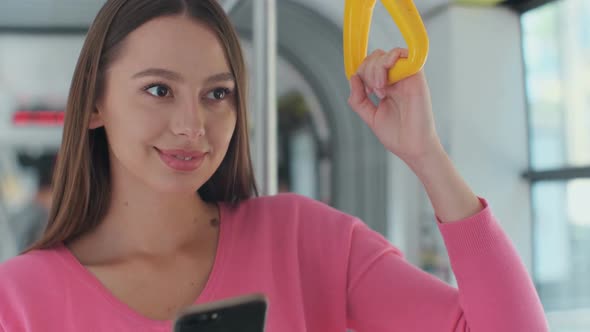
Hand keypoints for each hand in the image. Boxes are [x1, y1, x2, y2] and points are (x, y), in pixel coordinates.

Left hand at [348, 48, 441, 164]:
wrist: (412, 147)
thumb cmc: (396, 135)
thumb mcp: (369, 116)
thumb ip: (358, 99)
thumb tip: (352, 78)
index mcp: (387, 87)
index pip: (370, 66)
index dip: (362, 72)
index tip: (365, 90)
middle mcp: (397, 80)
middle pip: (377, 57)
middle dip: (367, 70)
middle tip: (373, 90)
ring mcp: (407, 78)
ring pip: (388, 54)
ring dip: (377, 68)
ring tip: (379, 89)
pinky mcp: (416, 78)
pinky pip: (406, 54)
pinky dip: (392, 58)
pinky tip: (386, 80)